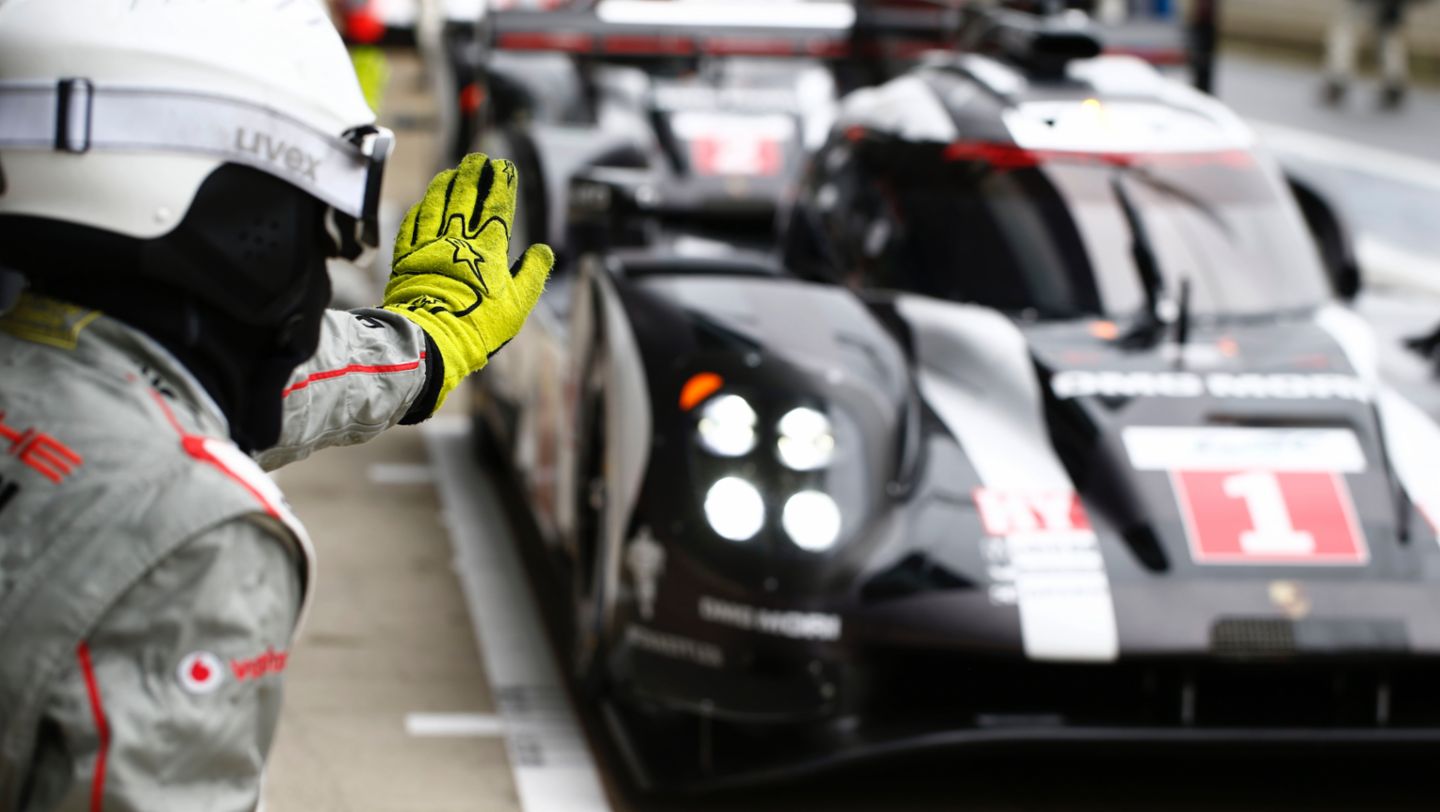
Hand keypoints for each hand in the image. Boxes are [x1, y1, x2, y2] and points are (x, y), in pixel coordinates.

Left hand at [383, 153, 551, 410]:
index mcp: (489, 249)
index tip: (504, 165)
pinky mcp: (406, 257)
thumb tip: (544, 250)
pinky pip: (413, 224)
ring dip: (445, 184)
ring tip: (450, 171)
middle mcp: (459, 239)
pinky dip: (420, 209)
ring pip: (437, 204)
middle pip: (466, 196)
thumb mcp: (519, 305)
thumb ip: (533, 274)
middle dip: (473, 173)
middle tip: (478, 158)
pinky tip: (423, 203)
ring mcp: (430, 245)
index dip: (502, 183)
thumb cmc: (479, 326)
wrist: (432, 339)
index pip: (498, 206)